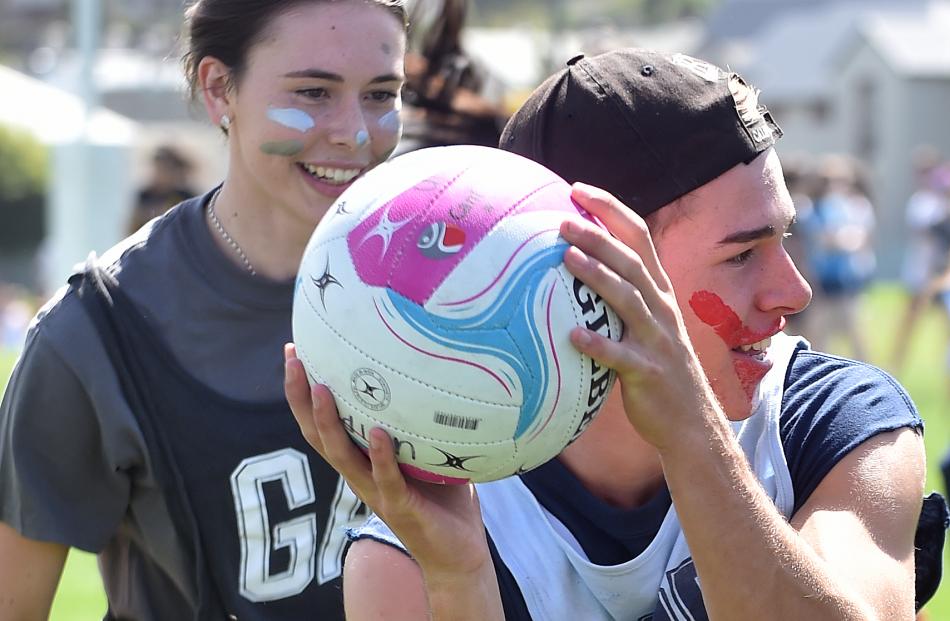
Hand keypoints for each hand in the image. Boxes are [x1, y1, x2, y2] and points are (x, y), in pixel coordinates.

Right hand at [283, 344, 493, 579]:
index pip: (322, 423)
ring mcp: (376, 493)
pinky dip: (380, 456)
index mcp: (361, 461)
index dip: (303, 392)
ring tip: (323, 388)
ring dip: (329, 422)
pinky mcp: (400, 507)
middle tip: (293, 359)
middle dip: (301, 397)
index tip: (294, 351)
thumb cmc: (445, 501)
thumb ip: (423, 421)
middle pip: (317, 434)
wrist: (458, 555)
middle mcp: (359, 476)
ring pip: (341, 456)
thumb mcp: (428, 453)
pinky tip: (378, 433)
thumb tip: (436, 371)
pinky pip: (386, 479)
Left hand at [559, 183, 720, 450]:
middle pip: (632, 262)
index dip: (610, 210)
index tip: (577, 189)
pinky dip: (599, 345)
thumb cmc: (655, 370)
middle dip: (599, 236)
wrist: (691, 424)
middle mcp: (661, 309)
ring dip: (598, 278)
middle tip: (564, 220)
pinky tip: (572, 337)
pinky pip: (621, 357)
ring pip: (629, 300)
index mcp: (658, 292)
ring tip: (567, 259)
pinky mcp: (649, 373)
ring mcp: (657, 341)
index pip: (639, 237)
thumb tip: (573, 269)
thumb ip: (618, 298)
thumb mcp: (643, 326)